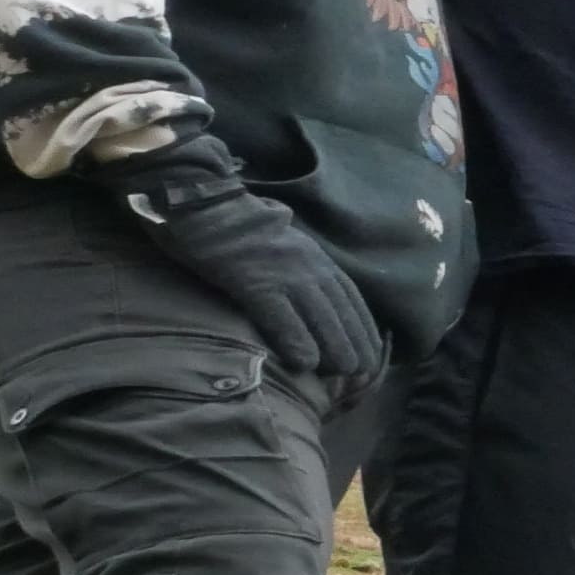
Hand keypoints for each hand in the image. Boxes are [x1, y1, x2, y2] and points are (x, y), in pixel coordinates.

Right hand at [95, 138, 385, 389]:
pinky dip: (296, 339)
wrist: (200, 200)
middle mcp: (306, 263)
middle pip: (340, 309)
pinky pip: (280, 314)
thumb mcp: (278, 248)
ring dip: (335, 347)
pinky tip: (304, 363)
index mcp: (313, 256)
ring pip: (319, 314)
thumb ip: (296, 271)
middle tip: (365, 374)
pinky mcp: (253, 279)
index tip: (374, 353)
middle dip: (356, 342)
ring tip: (344, 373)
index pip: (349, 297)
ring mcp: (281, 271)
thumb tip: (309, 304)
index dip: (363, 327)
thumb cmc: (232, 229)